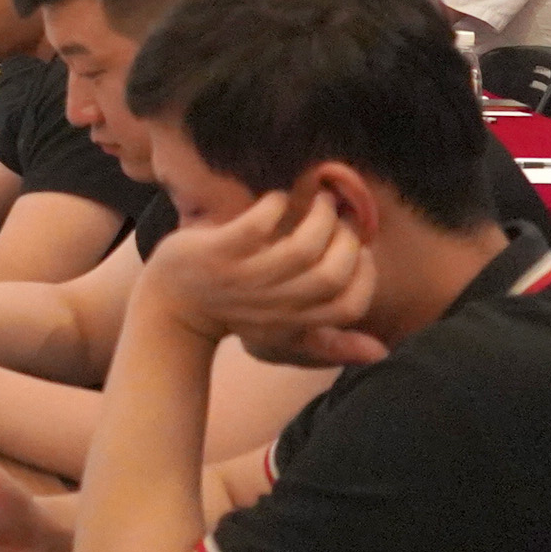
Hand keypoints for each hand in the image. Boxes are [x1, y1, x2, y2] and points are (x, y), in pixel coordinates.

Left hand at [144, 187, 385, 365]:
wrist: (169, 306)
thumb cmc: (235, 314)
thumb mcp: (283, 335)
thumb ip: (330, 343)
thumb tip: (381, 351)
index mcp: (293, 322)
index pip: (348, 307)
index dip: (366, 277)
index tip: (363, 251)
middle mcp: (272, 304)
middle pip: (330, 276)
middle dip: (346, 241)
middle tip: (339, 218)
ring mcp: (244, 278)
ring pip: (300, 249)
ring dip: (318, 217)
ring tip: (318, 200)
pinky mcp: (217, 254)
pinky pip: (256, 226)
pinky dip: (274, 206)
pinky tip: (276, 199)